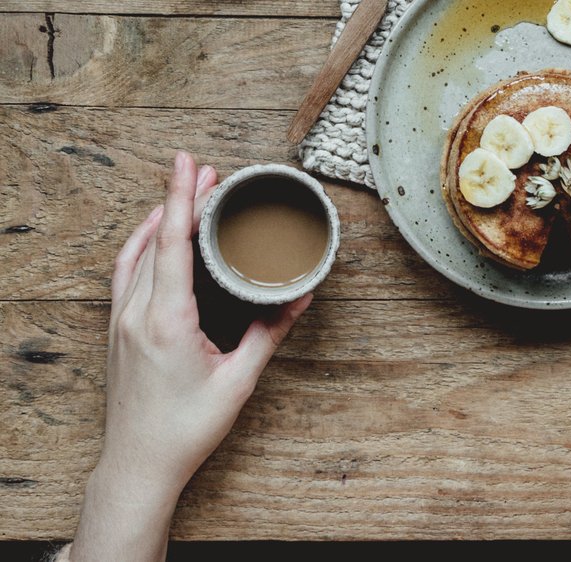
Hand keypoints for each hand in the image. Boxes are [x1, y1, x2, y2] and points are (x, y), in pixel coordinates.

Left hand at [69, 152, 311, 560]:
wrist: (139, 464)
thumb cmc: (187, 428)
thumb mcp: (239, 380)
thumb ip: (269, 333)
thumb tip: (299, 296)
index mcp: (167, 321)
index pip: (171, 243)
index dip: (180, 198)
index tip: (189, 165)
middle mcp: (137, 314)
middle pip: (155, 239)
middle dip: (179, 200)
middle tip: (207, 173)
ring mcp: (121, 321)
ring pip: (135, 253)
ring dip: (158, 219)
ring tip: (186, 195)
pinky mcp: (117, 330)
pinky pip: (124, 273)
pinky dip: (139, 245)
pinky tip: (152, 237)